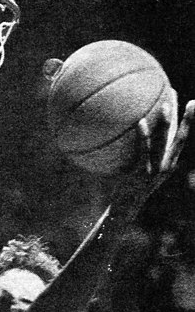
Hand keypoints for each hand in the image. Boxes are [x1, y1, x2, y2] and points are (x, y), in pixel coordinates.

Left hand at [112, 98, 194, 222]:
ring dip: (166, 124)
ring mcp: (155, 170)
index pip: (181, 139)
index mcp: (169, 164)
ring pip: (164, 143)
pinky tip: (140, 122)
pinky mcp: (142, 173)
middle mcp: (166, 166)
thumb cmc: (130, 186)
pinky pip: (143, 151)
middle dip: (189, 120)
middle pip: (181, 139)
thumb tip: (137, 134)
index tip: (193, 103)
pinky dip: (143, 136)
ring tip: (166, 106)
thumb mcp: (141, 169)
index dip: (188, 122)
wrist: (124, 209)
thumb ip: (145, 155)